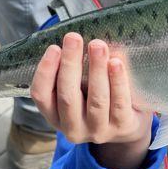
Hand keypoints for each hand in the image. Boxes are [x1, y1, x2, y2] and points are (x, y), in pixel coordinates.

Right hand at [31, 32, 153, 168]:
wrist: (126, 127)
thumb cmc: (95, 99)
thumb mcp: (78, 89)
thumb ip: (73, 69)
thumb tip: (79, 37)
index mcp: (55, 116)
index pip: (41, 95)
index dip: (45, 71)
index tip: (54, 47)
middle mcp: (73, 128)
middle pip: (67, 96)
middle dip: (70, 64)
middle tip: (74, 38)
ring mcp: (98, 131)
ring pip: (96, 100)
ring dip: (96, 69)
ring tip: (97, 45)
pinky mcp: (122, 127)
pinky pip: (119, 103)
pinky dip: (117, 81)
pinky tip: (116, 63)